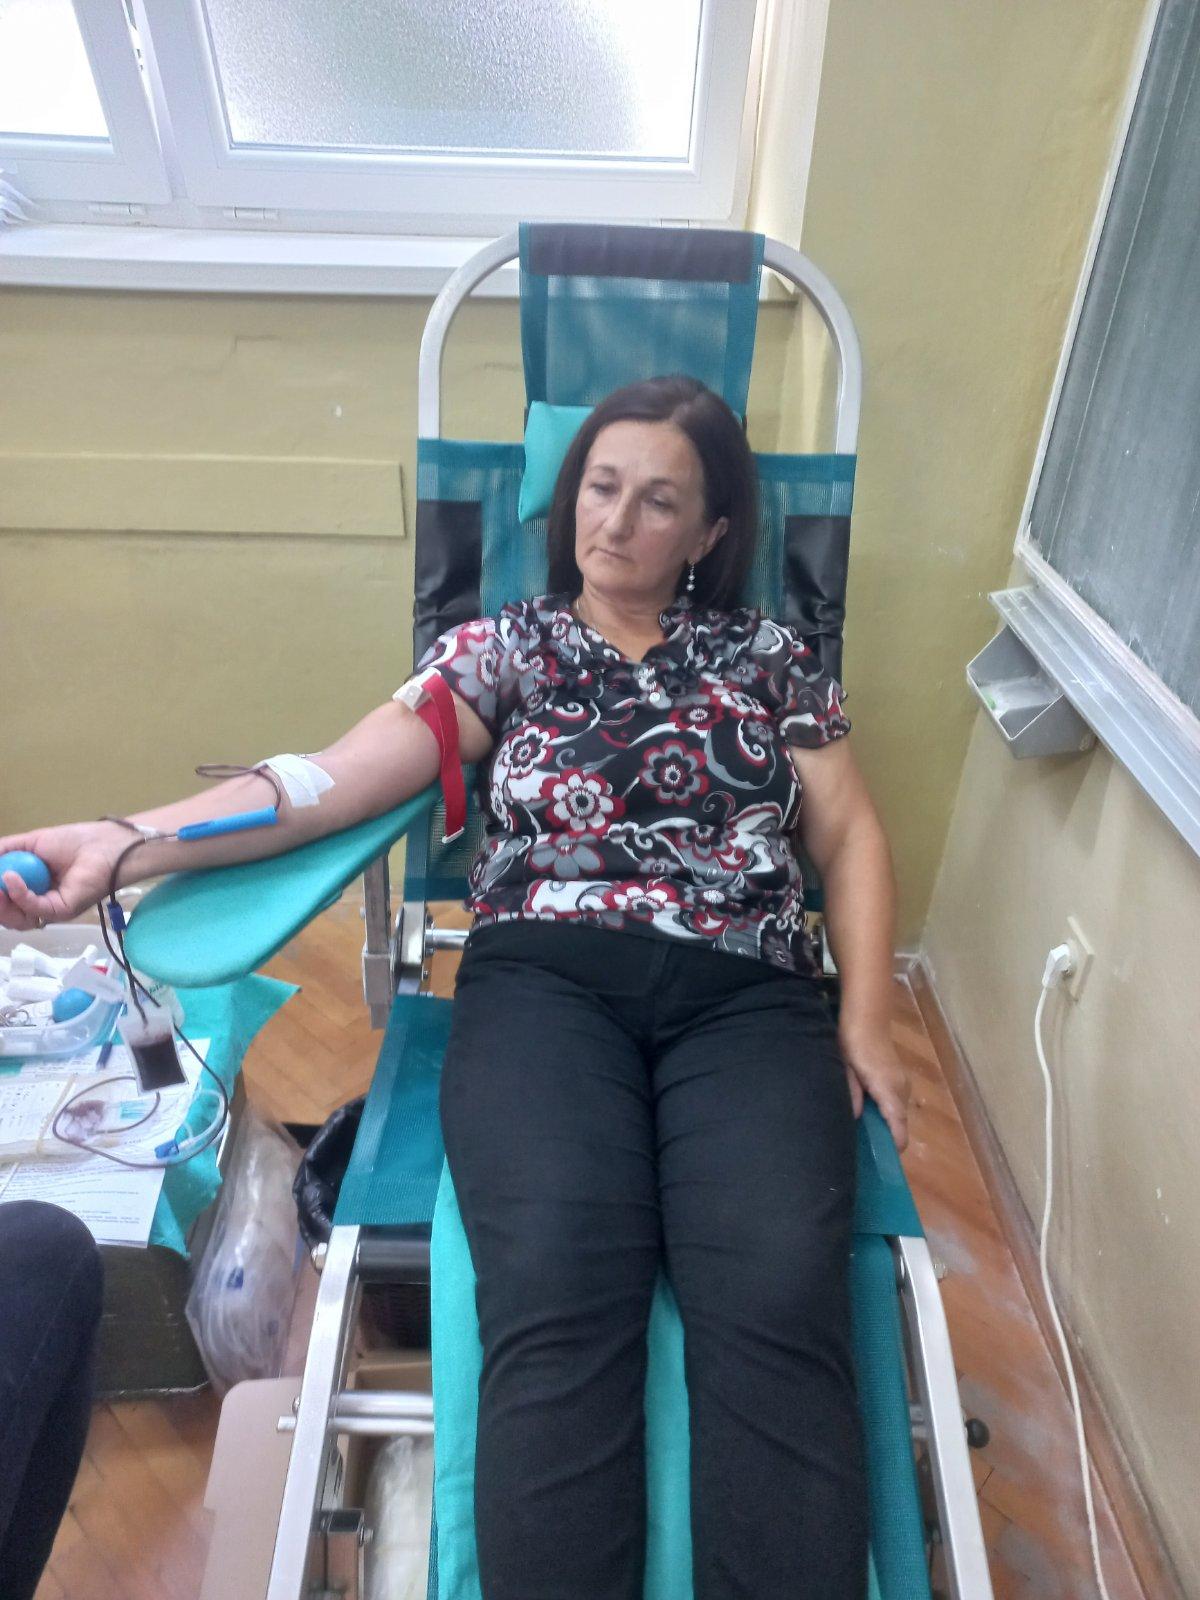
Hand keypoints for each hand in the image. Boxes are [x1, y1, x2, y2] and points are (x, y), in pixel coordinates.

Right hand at [0, 822, 127, 931]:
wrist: (103, 843)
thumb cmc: (73, 842)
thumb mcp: (30, 843)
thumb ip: (5, 851)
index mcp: (31, 888)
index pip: (5, 901)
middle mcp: (40, 903)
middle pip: (9, 915)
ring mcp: (51, 909)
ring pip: (18, 919)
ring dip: (1, 904)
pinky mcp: (63, 910)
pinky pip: (36, 909)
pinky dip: (20, 895)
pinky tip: (11, 878)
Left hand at [838, 1021, 911, 1153]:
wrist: (866, 1016)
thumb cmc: (851, 1042)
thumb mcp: (845, 1070)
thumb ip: (851, 1095)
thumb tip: (853, 1120)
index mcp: (887, 1089)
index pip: (898, 1127)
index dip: (891, 1147)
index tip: (878, 1160)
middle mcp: (901, 1089)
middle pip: (899, 1124)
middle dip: (885, 1138)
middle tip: (862, 1148)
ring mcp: (902, 1083)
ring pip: (898, 1114)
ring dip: (884, 1124)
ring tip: (862, 1132)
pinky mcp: (899, 1078)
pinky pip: (895, 1103)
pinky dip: (885, 1113)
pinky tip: (866, 1112)